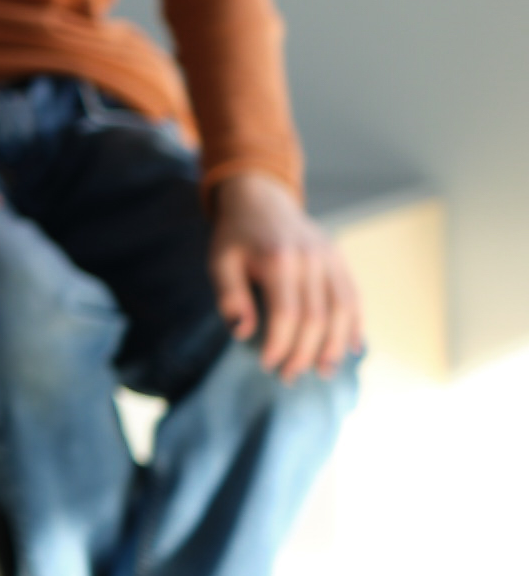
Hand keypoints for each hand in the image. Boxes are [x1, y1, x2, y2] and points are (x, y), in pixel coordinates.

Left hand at [207, 177, 364, 379]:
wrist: (261, 199)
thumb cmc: (237, 235)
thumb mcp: (220, 260)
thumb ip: (230, 295)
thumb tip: (242, 332)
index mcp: (279, 259)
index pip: (287, 314)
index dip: (280, 344)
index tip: (268, 365)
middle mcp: (311, 259)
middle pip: (317, 318)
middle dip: (305, 352)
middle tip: (290, 375)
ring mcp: (331, 258)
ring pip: (343, 311)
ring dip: (336, 346)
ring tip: (324, 371)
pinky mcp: (341, 259)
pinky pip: (354, 297)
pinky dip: (356, 325)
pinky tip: (351, 348)